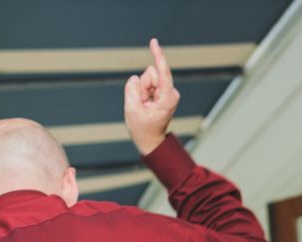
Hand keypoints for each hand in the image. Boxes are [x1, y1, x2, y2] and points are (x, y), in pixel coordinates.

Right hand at [124, 38, 180, 154]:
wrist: (150, 139)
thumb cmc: (143, 129)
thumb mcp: (132, 111)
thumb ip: (132, 91)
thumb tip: (134, 78)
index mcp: (168, 97)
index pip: (162, 72)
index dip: (157, 56)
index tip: (153, 41)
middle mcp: (170, 91)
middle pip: (150, 73)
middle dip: (142, 86)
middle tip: (142, 104)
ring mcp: (166, 90)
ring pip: (146, 77)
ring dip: (141, 90)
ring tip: (144, 106)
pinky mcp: (160, 90)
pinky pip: (145, 83)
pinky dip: (141, 92)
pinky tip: (145, 103)